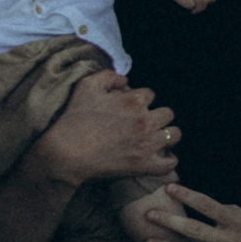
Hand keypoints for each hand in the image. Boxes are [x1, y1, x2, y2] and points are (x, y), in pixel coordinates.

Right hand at [30, 71, 179, 190]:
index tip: (131, 109)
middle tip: (145, 124)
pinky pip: (169, 163)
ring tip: (156, 139)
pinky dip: (169, 160)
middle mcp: (144, 120)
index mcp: (133, 100)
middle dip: (157, 116)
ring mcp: (146, 143)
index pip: (150, 94)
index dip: (141, 100)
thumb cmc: (74, 119)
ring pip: (174, 135)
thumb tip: (125, 80)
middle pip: (167, 113)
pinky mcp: (143, 165)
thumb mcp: (86, 86)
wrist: (66, 152)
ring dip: (167, 135)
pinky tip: (162, 157)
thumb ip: (109, 76)